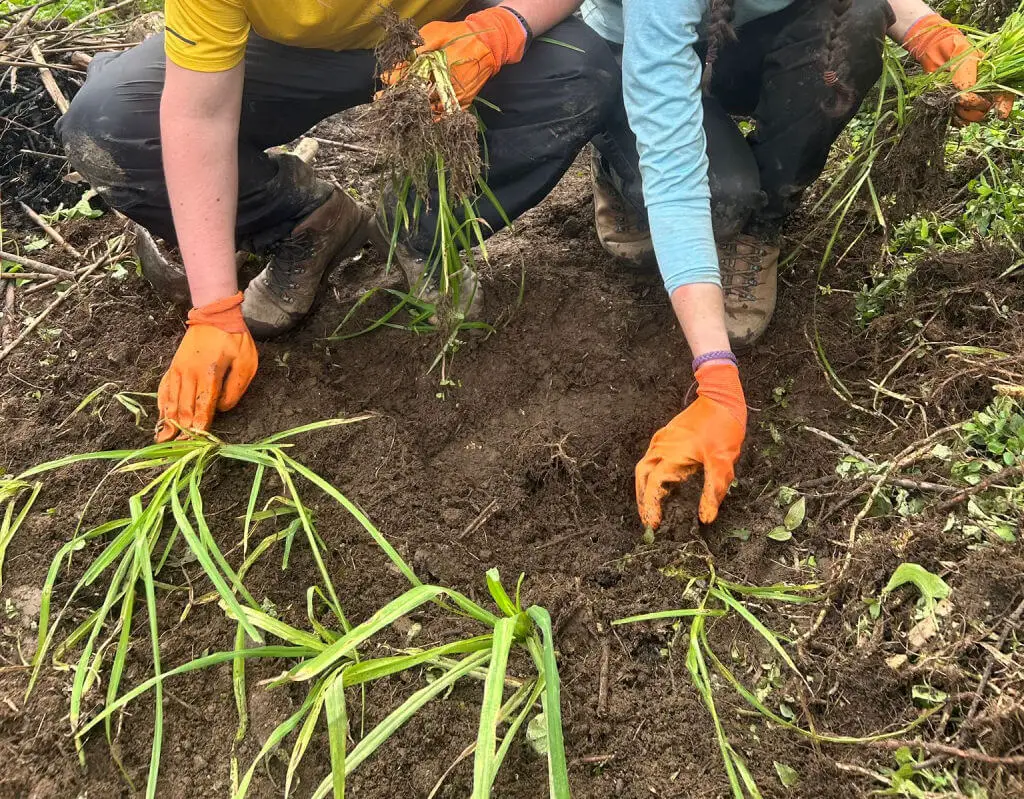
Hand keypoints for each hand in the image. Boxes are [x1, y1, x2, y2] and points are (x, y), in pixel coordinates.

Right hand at [156, 291, 257, 441]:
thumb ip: (235, 387)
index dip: (198, 425)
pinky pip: (164, 388)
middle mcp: (189, 373)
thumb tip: (221, 408)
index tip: (195, 442)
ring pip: (171, 400)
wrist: (215, 313)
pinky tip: (160, 417)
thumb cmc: (235, 339)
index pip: (202, 406)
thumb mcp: (246, 362)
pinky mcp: (173, 366)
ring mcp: (178, 369)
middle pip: (184, 407)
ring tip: (162, 441)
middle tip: (177, 450)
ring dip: (168, 421)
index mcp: (208, 373)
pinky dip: (161, 404)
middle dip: (181, 430)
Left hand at [381, 7, 527, 109]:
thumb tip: (402, 59)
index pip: (410, 78)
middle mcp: (444, 86)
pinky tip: (422, 121)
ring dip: (413, 111)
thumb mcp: (437, 33)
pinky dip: (434, 120)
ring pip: (430, 109)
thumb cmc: (460, 35)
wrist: (489, 43)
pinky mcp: (463, 102)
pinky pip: (446, 116)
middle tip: (380, 101)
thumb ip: (419, 46)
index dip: (395, 80)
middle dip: (398, 98)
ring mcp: (454, 97)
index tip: (383, 81)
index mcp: (436, 68)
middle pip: (417, 96)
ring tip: (396, 112)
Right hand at [635, 363, 746, 527]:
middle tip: (648, 519)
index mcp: (671, 455)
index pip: (653, 486)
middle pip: (641, 477)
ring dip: (644, 487)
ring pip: (644, 466)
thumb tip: (706, 517)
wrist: (721, 395)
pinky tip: (660, 480)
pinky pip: (652, 457)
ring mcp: (662, 439)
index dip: (651, 506)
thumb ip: (713, 491)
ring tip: (651, 504)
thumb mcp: (723, 462)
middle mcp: (661, 447)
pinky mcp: (667, 434)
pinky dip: (651, 473)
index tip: (653, 524)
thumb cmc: (723, 427)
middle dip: (642, 499)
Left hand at [904, 13, 1014, 123]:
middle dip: (977, 108)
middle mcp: (981, 89)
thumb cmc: (952, 48)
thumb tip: (967, 95)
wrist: (933, 49)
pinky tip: (950, 111)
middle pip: (986, 108)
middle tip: (965, 101)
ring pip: (972, 116)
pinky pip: (958, 120)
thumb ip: (967, 74)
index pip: (1004, 93)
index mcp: (991, 76)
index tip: (1000, 114)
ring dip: (964, 114)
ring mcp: (967, 98)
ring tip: (954, 102)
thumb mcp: (964, 54)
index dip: (1004, 105)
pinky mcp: (953, 104)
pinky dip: (954, 119)